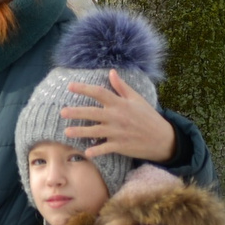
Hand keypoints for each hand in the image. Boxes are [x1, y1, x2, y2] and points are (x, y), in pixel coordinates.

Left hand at [62, 72, 176, 162]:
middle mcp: (117, 117)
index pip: (100, 93)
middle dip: (77, 112)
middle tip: (62, 112)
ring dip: (81, 132)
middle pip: (93, 113)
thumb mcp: (137, 99)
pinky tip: (86, 153)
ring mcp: (118, 132)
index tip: (70, 86)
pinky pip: (106, 148)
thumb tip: (111, 72)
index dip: (84, 89)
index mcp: (120, 104)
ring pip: (95, 131)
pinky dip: (97, 151)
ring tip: (66, 132)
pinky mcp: (121, 145)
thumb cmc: (148, 116)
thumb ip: (122, 87)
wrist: (162, 138)